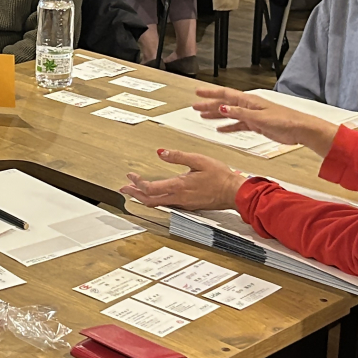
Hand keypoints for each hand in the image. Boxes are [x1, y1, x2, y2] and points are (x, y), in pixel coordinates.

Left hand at [120, 148, 246, 211]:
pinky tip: (155, 195)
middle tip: (124, 189)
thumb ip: (177, 157)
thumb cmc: (220, 176)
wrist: (233, 192)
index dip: (137, 183)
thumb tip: (160, 152)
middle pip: (150, 200)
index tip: (130, 176)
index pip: (150, 188)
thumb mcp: (198, 160)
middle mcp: (178, 198)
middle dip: (135, 194)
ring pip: (157, 204)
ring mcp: (183, 203)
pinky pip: (167, 204)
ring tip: (135, 191)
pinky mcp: (188, 205)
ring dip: (144, 197)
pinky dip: (156, 199)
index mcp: (179, 186)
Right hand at [193, 87, 337, 156]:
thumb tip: (223, 107)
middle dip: (209, 105)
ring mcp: (252, 115)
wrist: (299, 129)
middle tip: (195, 106)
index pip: (225, 95)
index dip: (211, 93)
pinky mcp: (257, 125)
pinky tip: (220, 129)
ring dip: (216, 115)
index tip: (198, 92)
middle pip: (225, 104)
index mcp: (249, 101)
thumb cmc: (284, 120)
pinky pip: (238, 125)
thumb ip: (240, 113)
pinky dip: (229, 126)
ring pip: (230, 114)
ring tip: (203, 116)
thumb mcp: (259, 117)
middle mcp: (249, 106)